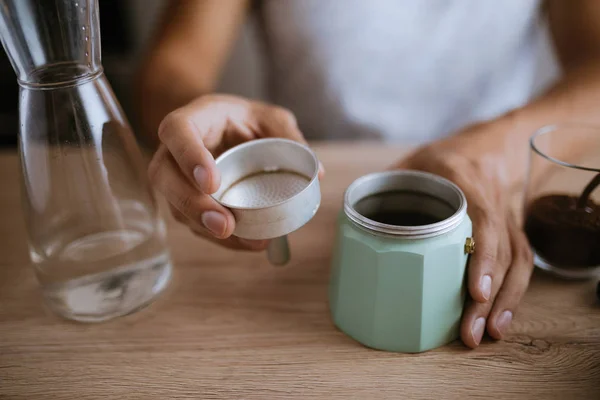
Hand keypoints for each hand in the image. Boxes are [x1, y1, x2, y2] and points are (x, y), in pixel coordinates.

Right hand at [148, 94, 321, 249]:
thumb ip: (288, 136)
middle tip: (224, 225)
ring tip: (243, 239)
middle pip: (164, 177)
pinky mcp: (185, 202)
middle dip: (192, 205)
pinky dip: (218, 237)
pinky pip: (193, 223)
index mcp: (193, 119)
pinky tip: (245, 242)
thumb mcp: (269, 118)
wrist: (222, 130)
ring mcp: (175, 178)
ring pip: (175, 206)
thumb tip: (317, 174)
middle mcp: (174, 150)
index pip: (177, 131)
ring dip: (205, 228)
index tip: (212, 182)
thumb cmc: (243, 120)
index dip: (189, 156)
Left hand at [395, 122, 533, 347]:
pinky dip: (513, 293)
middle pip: (502, 251)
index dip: (483, 255)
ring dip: (504, 301)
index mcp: (464, 178)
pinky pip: (522, 263)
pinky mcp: (513, 231)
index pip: (483, 218)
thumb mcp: (410, 162)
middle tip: (471, 332)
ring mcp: (507, 216)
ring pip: (518, 261)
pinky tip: (499, 318)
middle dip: (489, 296)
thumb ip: (385, 186)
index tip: (476, 292)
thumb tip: (350, 219)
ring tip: (487, 333)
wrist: (487, 146)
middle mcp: (492, 198)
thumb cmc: (441, 157)